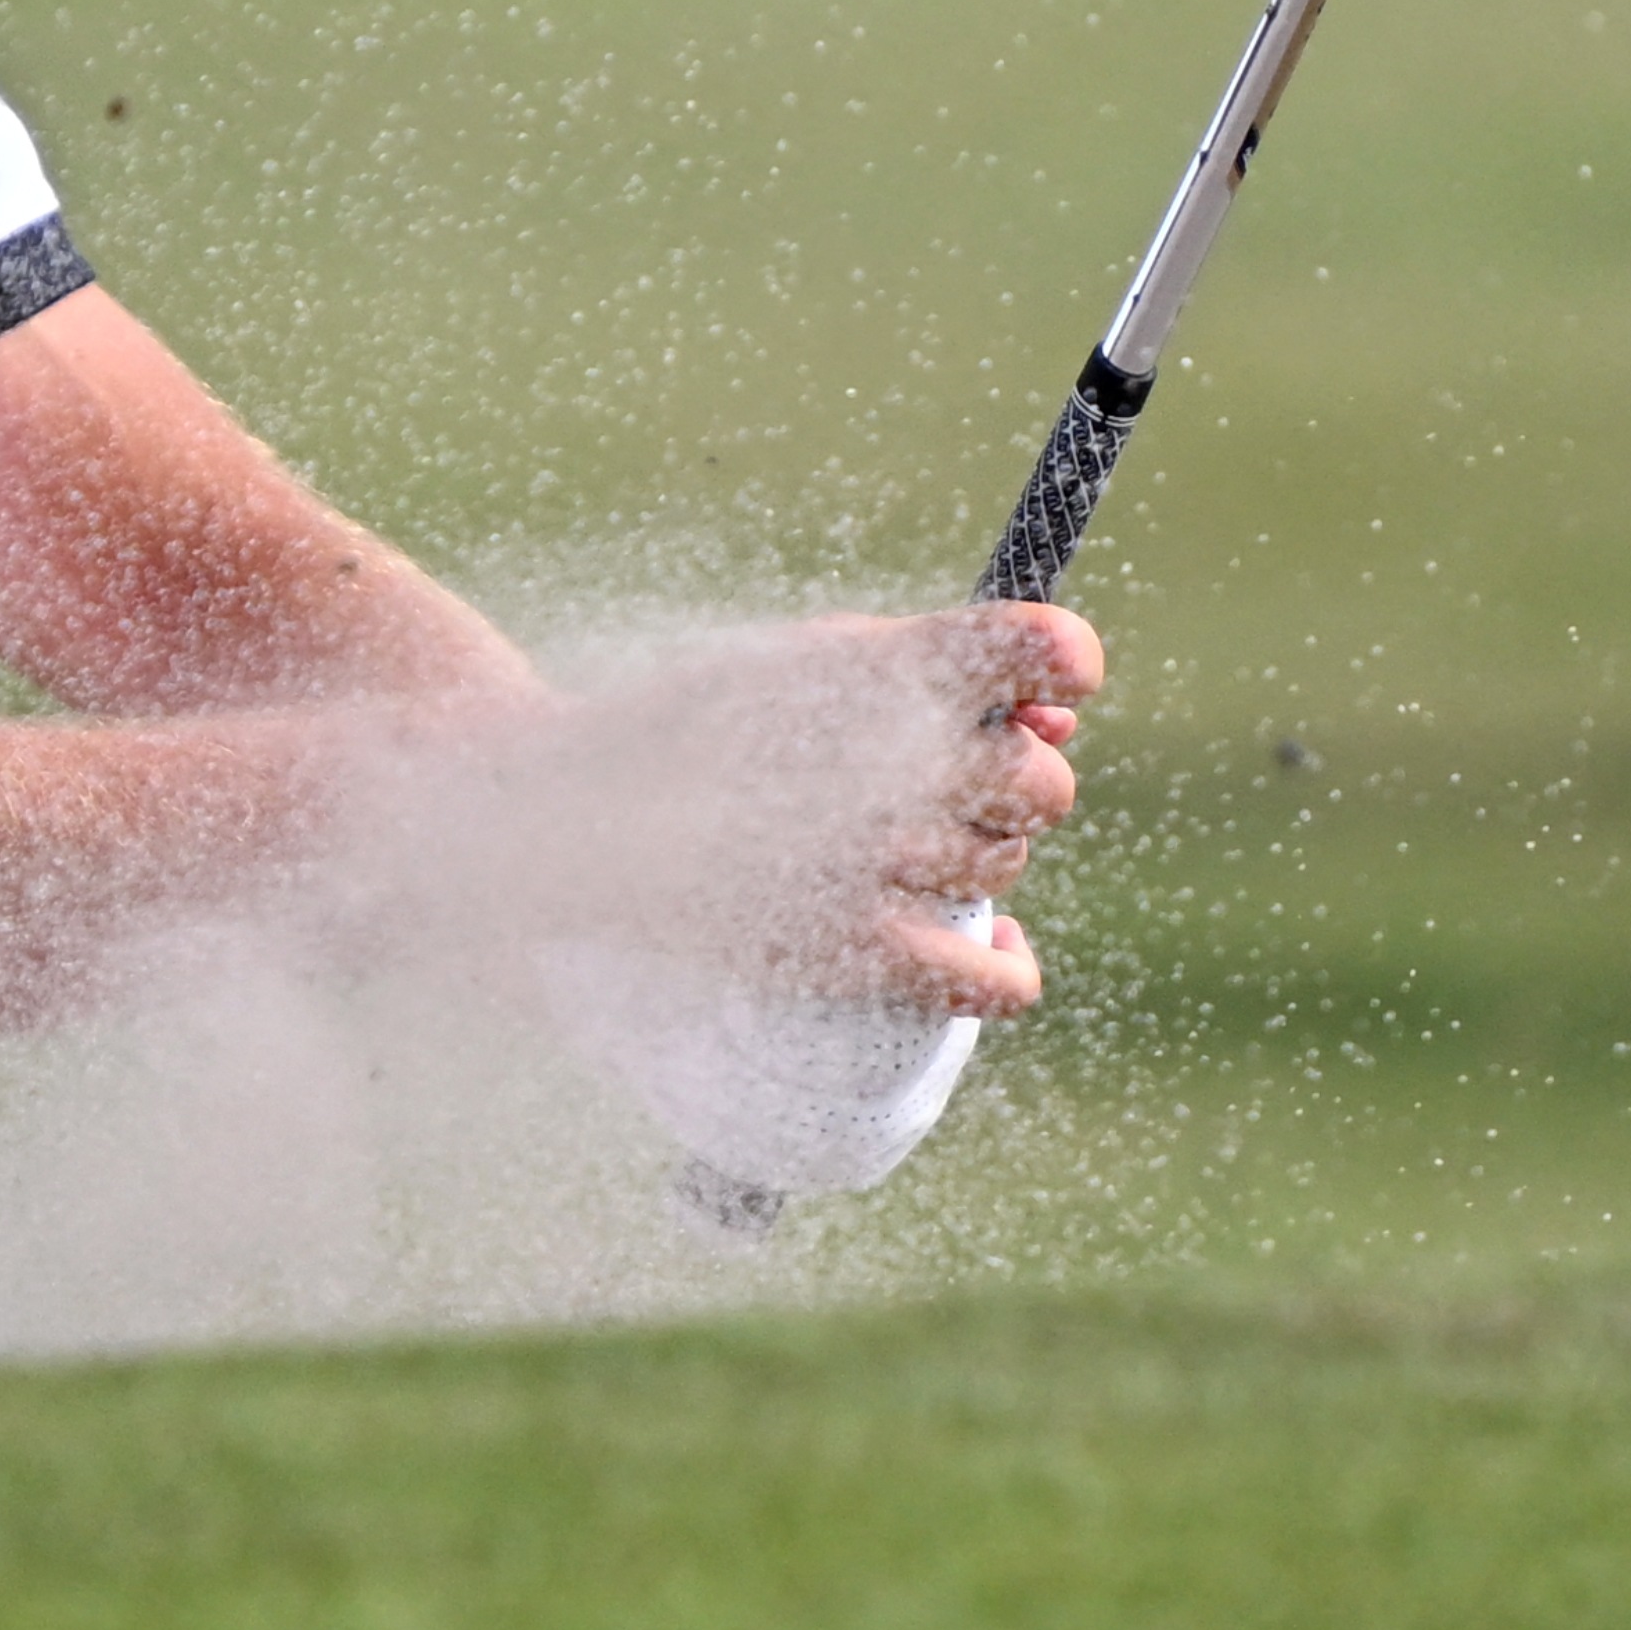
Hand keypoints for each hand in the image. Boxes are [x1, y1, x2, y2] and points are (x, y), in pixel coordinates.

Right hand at [465, 599, 1099, 1015]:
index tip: (1039, 692)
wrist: (565, 817)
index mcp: (881, 662)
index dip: (1060, 667)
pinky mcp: (859, 950)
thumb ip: (934, 669)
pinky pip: (996, 981)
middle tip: (927, 792)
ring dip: (973, 863)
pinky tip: (983, 945)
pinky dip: (1006, 969)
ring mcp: (881, 856)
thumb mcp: (803, 661)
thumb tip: (1065, 710)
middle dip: (1003, 789)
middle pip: (1044, 782)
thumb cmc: (686, 729)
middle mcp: (895, 756)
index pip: (1046, 648)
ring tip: (889, 853)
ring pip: (1009, 868)